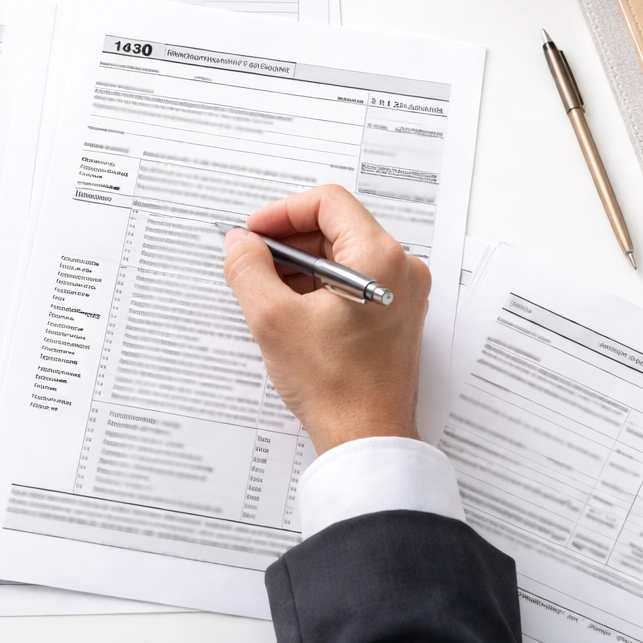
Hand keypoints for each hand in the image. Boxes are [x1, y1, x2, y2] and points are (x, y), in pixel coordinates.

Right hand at [222, 185, 430, 453]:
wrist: (366, 440)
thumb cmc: (334, 386)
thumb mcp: (273, 319)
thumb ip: (248, 268)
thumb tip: (240, 243)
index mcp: (379, 258)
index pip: (328, 202)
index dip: (282, 213)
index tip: (253, 233)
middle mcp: (400, 269)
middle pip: (335, 227)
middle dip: (288, 241)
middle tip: (251, 261)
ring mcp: (401, 293)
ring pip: (342, 255)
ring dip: (300, 265)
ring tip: (266, 290)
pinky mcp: (394, 315)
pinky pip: (352, 280)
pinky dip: (318, 286)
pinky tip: (289, 310)